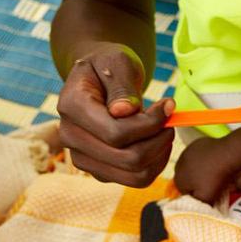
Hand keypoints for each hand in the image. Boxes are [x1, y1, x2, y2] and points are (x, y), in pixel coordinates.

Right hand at [57, 42, 174, 186]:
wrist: (97, 77)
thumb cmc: (109, 66)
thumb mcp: (118, 62)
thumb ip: (121, 86)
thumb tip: (123, 112)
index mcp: (72, 106)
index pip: (116, 133)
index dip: (150, 123)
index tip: (168, 105)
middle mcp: (70, 137)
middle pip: (127, 159)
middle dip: (159, 139)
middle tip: (170, 118)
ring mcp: (83, 157)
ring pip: (134, 176)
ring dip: (160, 154)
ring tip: (165, 129)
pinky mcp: (98, 169)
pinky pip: (135, 179)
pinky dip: (155, 163)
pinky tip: (156, 140)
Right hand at [174, 136, 237, 202]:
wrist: (228, 155)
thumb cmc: (216, 178)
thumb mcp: (206, 198)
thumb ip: (197, 203)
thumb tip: (195, 205)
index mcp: (178, 178)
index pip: (182, 190)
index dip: (194, 193)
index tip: (205, 194)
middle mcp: (179, 164)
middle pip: (185, 177)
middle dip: (194, 181)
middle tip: (208, 183)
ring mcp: (187, 152)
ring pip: (190, 165)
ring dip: (197, 169)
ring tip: (211, 172)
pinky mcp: (196, 143)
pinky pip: (197, 154)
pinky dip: (202, 158)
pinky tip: (212, 161)